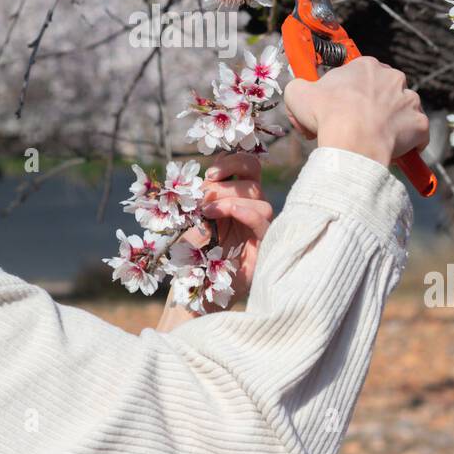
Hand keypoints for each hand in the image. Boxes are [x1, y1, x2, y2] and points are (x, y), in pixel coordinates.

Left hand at [177, 151, 273, 308]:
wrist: (192, 292)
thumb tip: (206, 178)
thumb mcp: (192, 220)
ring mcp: (257, 229)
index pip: (247, 167)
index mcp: (235, 198)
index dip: (232, 161)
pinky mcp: (262, 247)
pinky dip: (245, 211)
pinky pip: (264, 221)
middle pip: (253, 178)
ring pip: (259, 199)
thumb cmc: (190, 256)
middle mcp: (249, 210)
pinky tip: (227, 213)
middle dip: (224, 182)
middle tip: (202, 199)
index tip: (209, 173)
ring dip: (230, 198)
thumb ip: (202, 198)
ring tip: (207, 213)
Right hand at [283, 56, 429, 166]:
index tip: (341, 108)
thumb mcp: (298, 93)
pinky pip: (418, 134)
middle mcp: (393, 78)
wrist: (351, 142)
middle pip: (384, 90)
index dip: (349, 93)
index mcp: (366, 66)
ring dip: (392, 122)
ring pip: (403, 110)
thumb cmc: (327, 115)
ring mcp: (410, 101)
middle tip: (356, 125)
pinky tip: (395, 151)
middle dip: (373, 106)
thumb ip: (300, 87)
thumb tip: (301, 93)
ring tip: (374, 140)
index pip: (360, 75)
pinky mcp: (420, 124)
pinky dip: (409, 143)